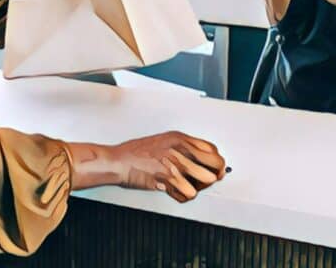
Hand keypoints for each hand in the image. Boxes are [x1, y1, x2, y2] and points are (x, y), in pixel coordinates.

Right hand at [109, 132, 225, 201]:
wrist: (118, 161)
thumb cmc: (136, 152)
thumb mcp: (163, 140)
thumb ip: (183, 146)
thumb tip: (202, 158)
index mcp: (179, 138)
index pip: (212, 149)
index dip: (217, 162)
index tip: (216, 168)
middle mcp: (180, 150)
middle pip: (214, 166)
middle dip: (212, 175)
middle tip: (205, 180)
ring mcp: (174, 165)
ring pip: (205, 182)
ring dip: (197, 187)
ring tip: (186, 185)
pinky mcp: (167, 180)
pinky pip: (188, 194)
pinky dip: (183, 196)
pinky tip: (175, 191)